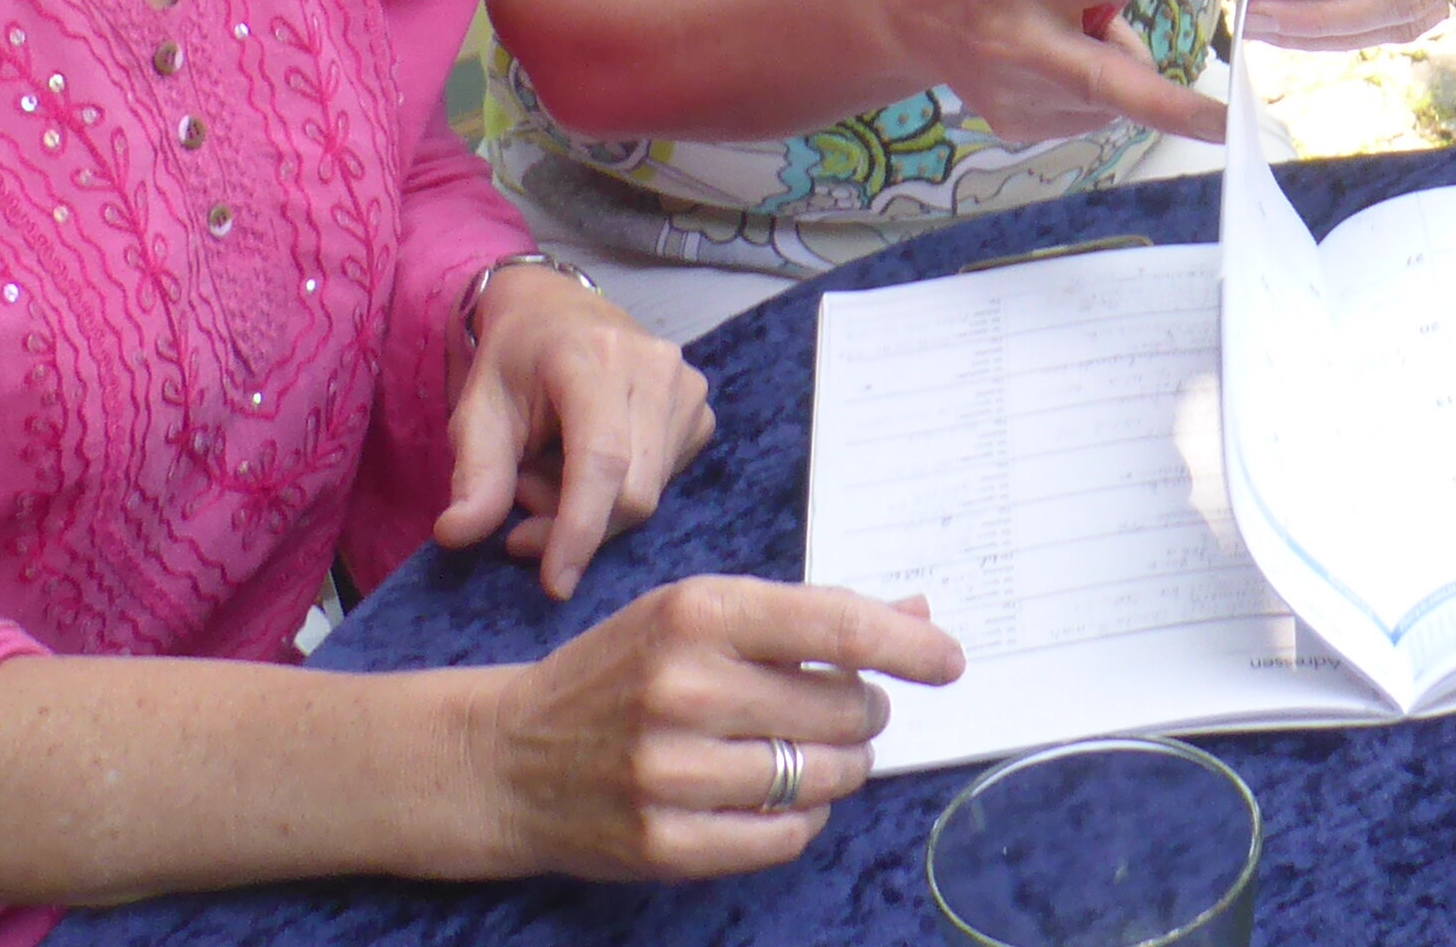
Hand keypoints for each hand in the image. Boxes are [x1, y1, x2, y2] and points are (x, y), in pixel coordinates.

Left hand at [436, 264, 716, 599]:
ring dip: (593, 509)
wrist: (556, 311)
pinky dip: (618, 494)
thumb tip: (458, 535)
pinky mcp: (701, 412)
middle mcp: (656, 368)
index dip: (580, 528)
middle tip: (523, 502)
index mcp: (594, 357)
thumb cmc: (512, 361)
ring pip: (650, 495)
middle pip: (632, 492)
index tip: (555, 584)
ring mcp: (688, 388)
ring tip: (550, 472)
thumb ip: (474, 475)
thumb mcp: (477, 410)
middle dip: (574, 525)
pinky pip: (664, 485)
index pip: (600, 460)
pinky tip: (586, 465)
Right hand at [475, 576, 961, 880]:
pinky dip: (802, 819)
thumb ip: (807, 616)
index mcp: (698, 613)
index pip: (835, 624)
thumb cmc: (619, 672)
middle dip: (862, 711)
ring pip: (823, 776)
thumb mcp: (698, 615)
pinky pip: (785, 836)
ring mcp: (670, 771)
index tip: (949, 661)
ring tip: (813, 752)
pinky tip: (780, 798)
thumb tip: (916, 616)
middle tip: (842, 709)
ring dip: (840, 767)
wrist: (506, 756)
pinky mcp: (663, 842)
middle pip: (843, 708)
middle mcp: (685, 688)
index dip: (908, 648)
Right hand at [859, 0, 1247, 147]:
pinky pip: (1092, 110)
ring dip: (1121, 61)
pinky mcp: (1019, 125)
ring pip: (1113, 92)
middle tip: (1230, 123)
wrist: (907, 12)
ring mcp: (1015, 93)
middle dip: (1173, 107)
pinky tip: (1055, 56)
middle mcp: (1018, 40)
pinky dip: (1096, 85)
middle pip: (1107, 78)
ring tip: (1074, 27)